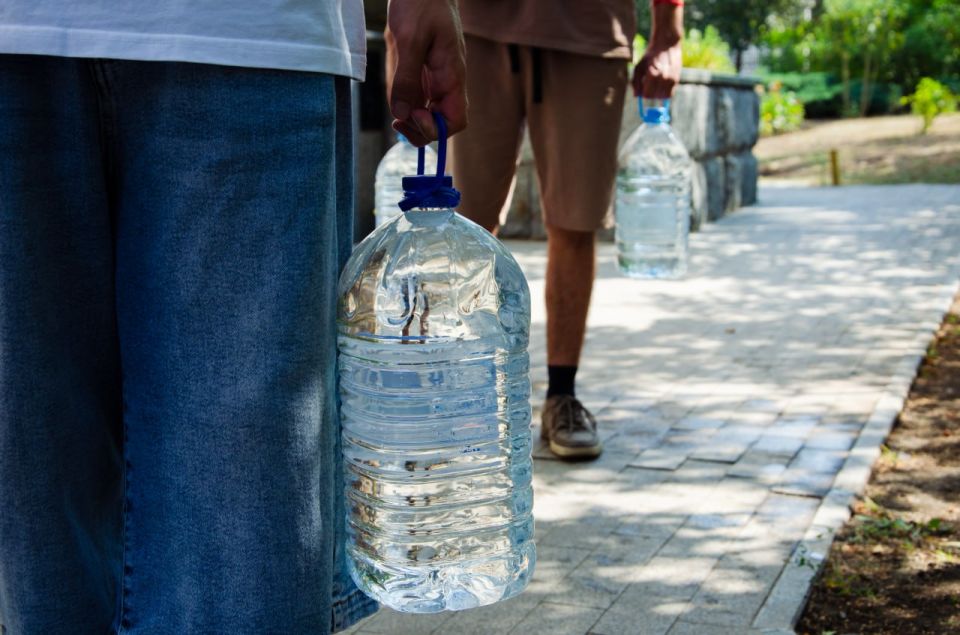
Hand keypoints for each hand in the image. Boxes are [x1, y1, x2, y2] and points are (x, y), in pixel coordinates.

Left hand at [385, 0, 466, 145]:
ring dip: (412, 119)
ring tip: (396, 112)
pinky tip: (396, 99)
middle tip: (398, 121)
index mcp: (451, 75)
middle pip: (442, 122)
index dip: (436, 129)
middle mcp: (447, 81)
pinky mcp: (424, 72)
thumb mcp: (410, 39)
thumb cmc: (422, 3)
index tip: (414, 118)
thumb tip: (402, 114)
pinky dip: (407, 105)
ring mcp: (436, 78)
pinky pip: (418, 97)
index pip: (456, 119)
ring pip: (428, 112)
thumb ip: (406, 79)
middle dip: (421, 128)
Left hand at [633, 41, 681, 98]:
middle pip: (654, 97)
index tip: (642, 88)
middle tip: (649, 85)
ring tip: (656, 83)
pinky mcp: (677, 80)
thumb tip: (636, 96)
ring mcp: (672, 79)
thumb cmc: (650, 56)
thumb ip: (635, 82)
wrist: (667, 45)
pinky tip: (662, 83)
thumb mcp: (639, 66)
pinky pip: (670, 94)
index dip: (643, 93)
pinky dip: (665, 92)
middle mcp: (664, 78)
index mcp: (653, 75)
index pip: (647, 95)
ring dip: (658, 93)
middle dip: (650, 93)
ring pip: (663, 97)